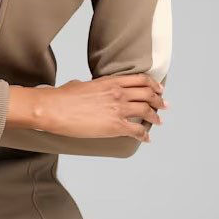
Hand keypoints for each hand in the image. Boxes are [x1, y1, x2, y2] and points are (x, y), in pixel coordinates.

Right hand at [34, 73, 167, 143]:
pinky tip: (146, 138)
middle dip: (159, 100)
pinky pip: (137, 130)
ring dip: (155, 117)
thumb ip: (92, 87)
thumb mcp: (80, 84)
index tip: (158, 89)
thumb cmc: (62, 97)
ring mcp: (118, 109)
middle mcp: (118, 93)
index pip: (140, 79)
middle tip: (164, 105)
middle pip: (148, 94)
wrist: (54, 109)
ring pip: (147, 111)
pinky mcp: (115, 126)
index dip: (153, 84)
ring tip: (158, 121)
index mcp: (110, 81)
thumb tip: (89, 89)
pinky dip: (144, 135)